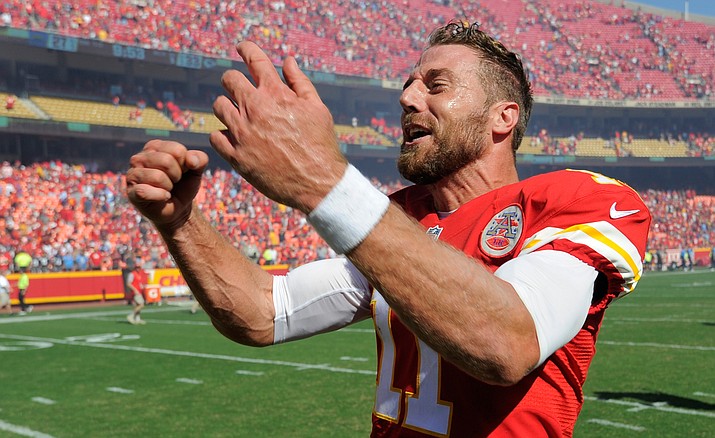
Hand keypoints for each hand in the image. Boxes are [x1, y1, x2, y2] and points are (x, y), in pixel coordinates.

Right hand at [126, 140, 208, 230]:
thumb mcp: (196, 170)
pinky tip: (162, 197)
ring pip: (158, 177)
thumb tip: (191, 160)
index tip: (182, 171)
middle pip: (166, 161)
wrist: (178, 209)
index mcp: (155, 147)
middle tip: (174, 182)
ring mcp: (133, 174)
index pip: (177, 150)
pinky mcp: (132, 192)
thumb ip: (200, 159)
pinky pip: (145, 192)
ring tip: (166, 189)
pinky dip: (161, 196)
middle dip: (177, 175)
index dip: (186, 164)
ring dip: (169, 187)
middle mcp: (140, 157)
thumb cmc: (184, 185)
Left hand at [211, 41, 346, 213]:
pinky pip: (215, 136)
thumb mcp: (317, 108)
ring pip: (218, 106)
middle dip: (233, 81)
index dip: (246, 48)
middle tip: (239, 90)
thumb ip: (299, 82)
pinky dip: (224, 135)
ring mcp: (243, 132)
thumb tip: (287, 61)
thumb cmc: (320, 144)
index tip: (242, 47)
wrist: (317, 182)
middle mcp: (255, 108)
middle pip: (229, 80)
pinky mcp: (236, 156)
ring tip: (238, 117)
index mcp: (276, 93)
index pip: (253, 58)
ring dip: (227, 108)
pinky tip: (235, 139)